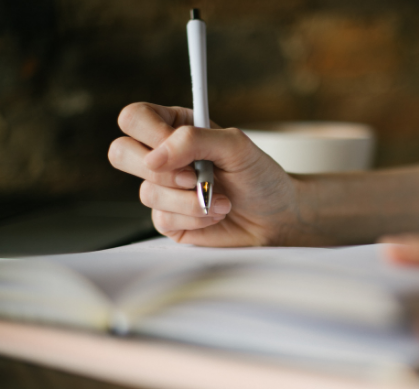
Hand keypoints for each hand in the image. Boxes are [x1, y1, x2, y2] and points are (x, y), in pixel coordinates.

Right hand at [109, 102, 307, 246]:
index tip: (178, 148)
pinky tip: (217, 213)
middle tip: (194, 177)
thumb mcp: (237, 146)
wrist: (277, 217)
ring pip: (146, 192)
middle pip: (120, 152)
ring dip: (190, 199)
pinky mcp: (169, 219)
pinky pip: (162, 219)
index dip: (150, 133)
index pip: (135, 118)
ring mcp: (163, 189)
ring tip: (222, 199)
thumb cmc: (260, 177)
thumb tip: (154, 156)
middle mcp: (164, 157)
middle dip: (162, 171)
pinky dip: (195, 217)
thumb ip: (195, 140)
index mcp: (176, 127)